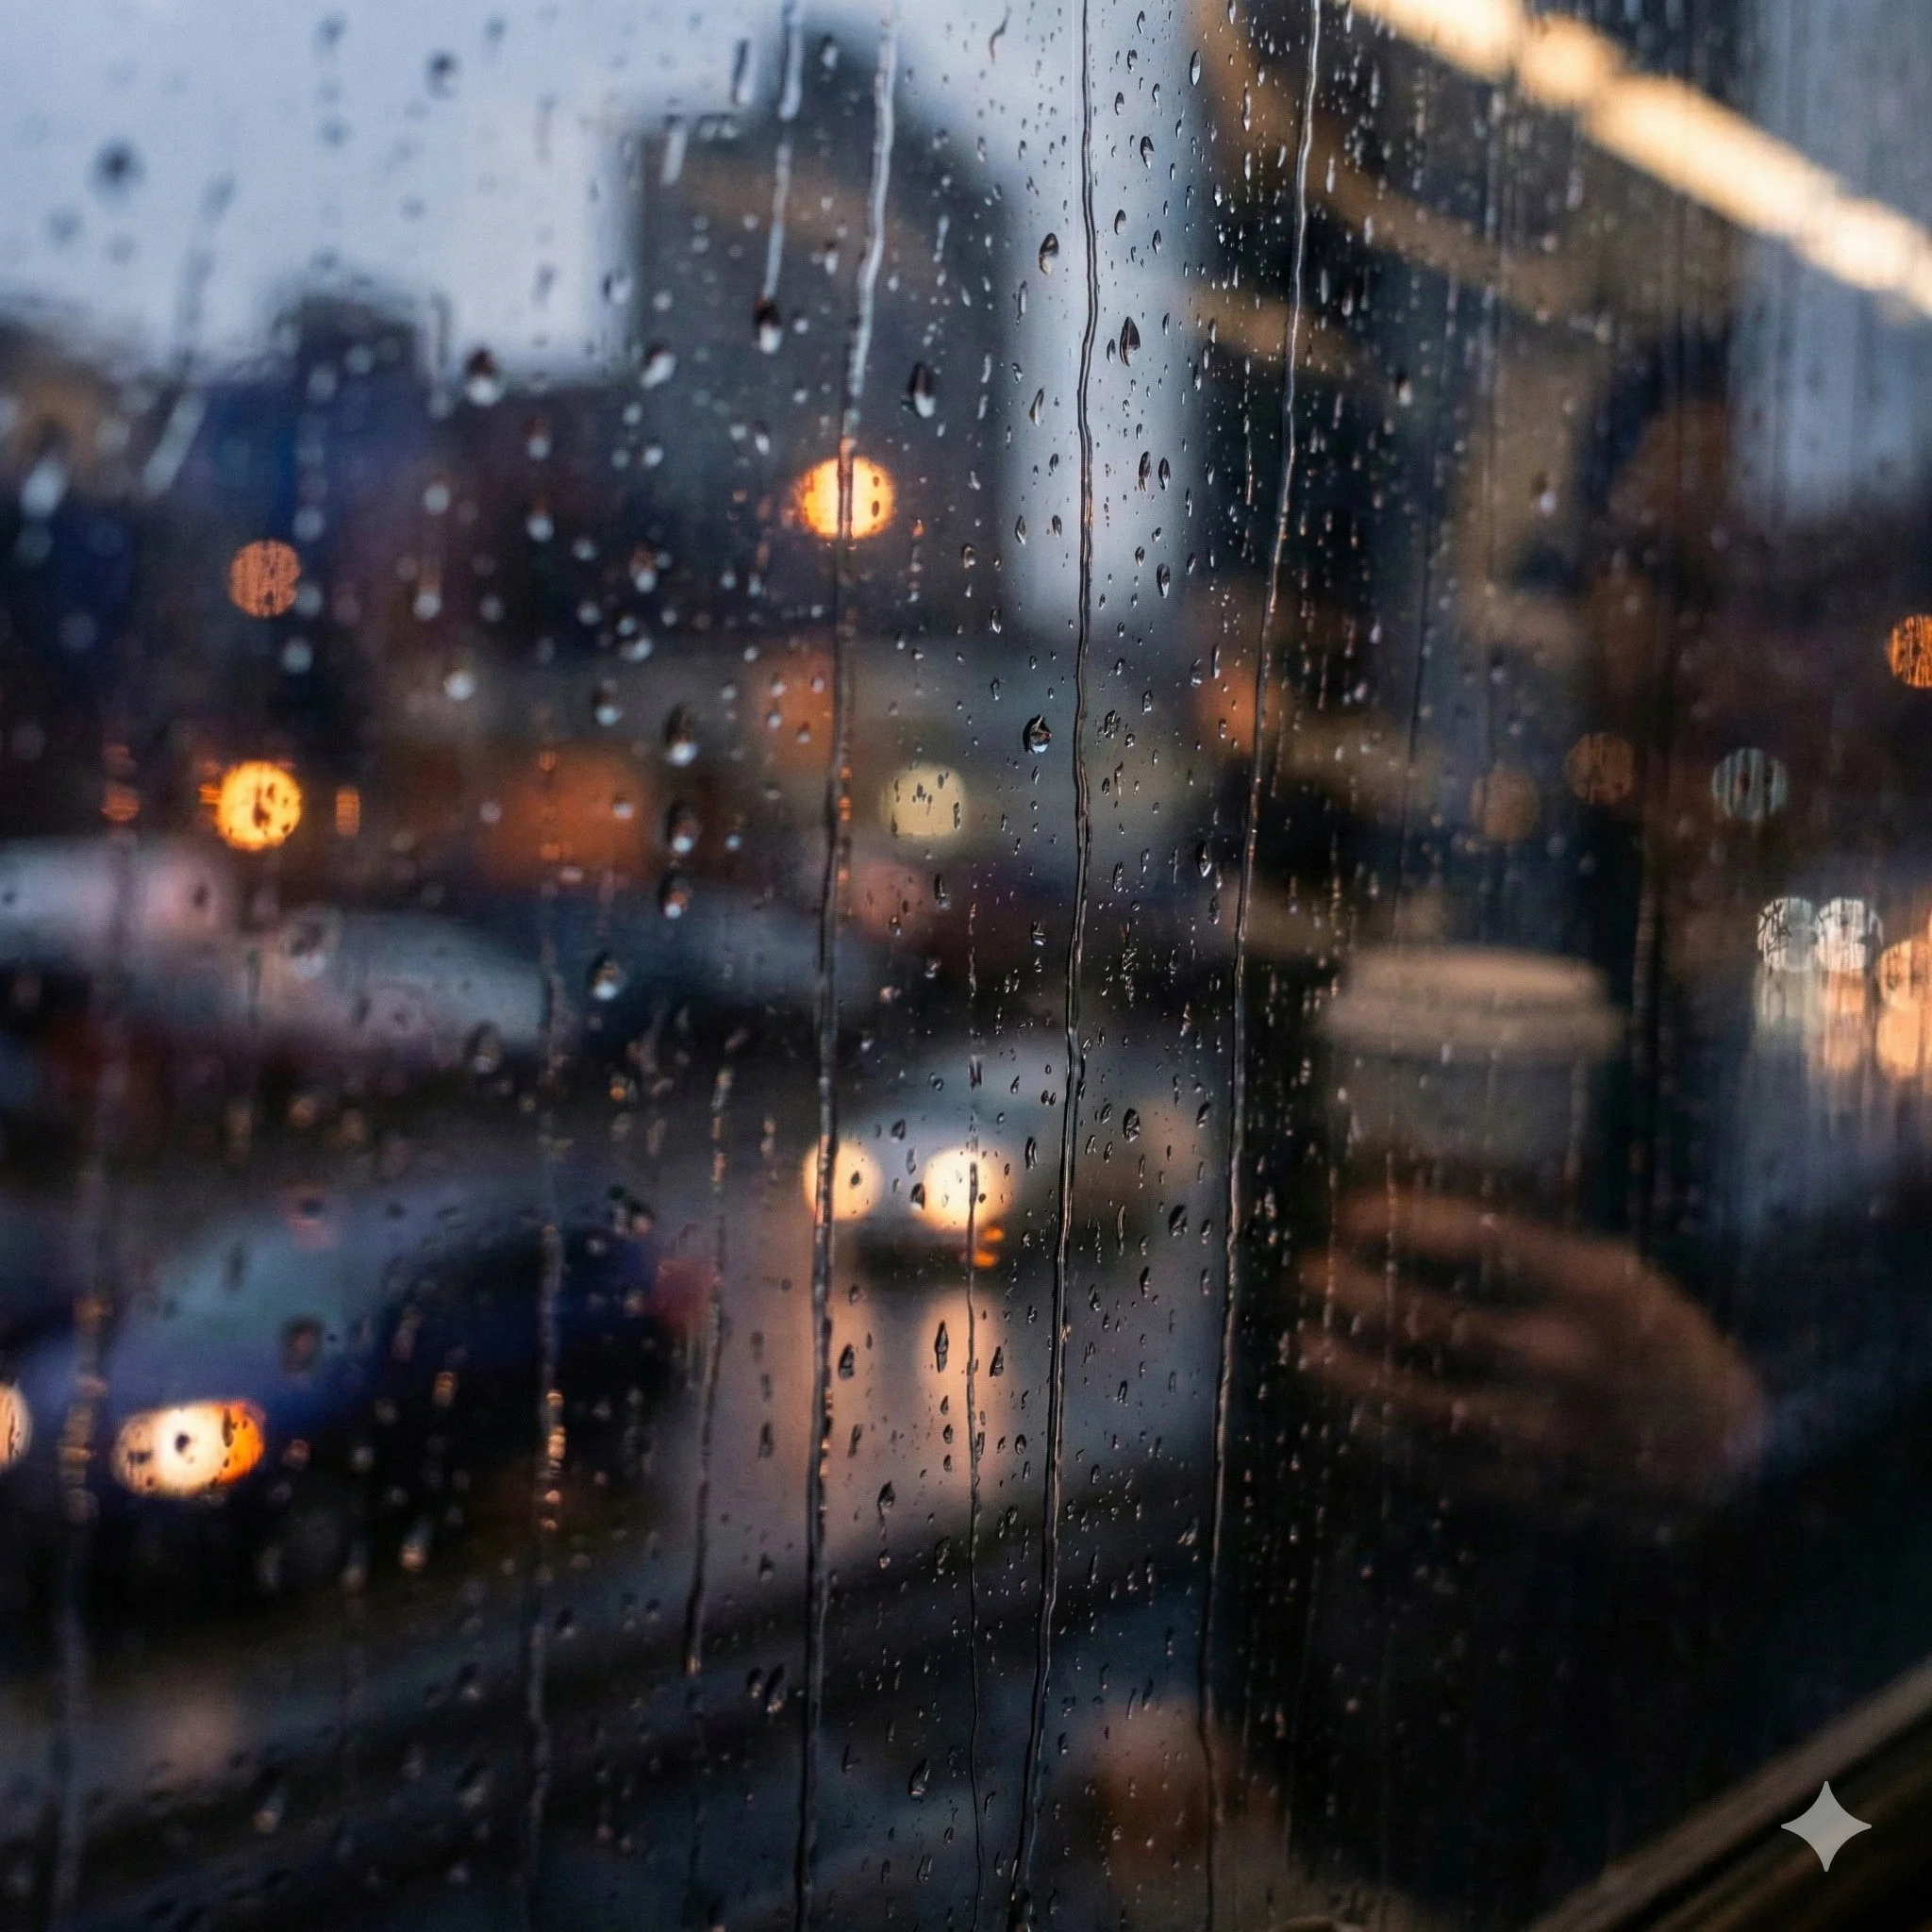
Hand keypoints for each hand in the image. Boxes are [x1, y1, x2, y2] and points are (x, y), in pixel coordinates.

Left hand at [1297, 1192, 1766, 1512]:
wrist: (1718, 1449)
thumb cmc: (1649, 1334)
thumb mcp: (1611, 1269)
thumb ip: (1523, 1245)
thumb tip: (1417, 1204)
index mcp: (1594, 1288)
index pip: (1481, 1243)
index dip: (1407, 1225)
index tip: (1353, 1212)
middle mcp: (1567, 1356)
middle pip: (1434, 1320)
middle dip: (1356, 1292)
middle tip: (1309, 1270)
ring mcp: (1546, 1428)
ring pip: (1422, 1397)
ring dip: (1352, 1370)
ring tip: (1304, 1342)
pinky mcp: (1531, 1483)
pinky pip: (1438, 1457)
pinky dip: (1384, 1429)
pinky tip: (1347, 1405)